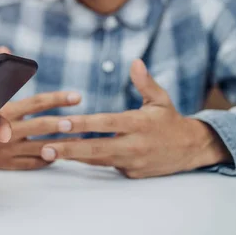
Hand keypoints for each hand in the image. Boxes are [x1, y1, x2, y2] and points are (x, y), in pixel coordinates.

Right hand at [0, 45, 82, 170]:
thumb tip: (5, 49)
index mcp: (4, 110)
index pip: (35, 103)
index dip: (57, 99)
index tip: (77, 96)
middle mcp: (8, 131)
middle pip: (42, 125)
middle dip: (63, 122)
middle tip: (81, 120)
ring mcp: (10, 150)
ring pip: (42, 146)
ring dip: (62, 142)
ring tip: (80, 138)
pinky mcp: (9, 165)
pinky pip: (34, 163)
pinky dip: (48, 159)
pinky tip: (61, 154)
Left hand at [40, 60, 231, 178]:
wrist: (191, 150)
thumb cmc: (170, 121)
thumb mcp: (161, 99)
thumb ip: (145, 82)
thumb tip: (135, 62)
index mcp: (139, 124)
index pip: (106, 123)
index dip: (84, 124)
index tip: (64, 122)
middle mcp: (134, 145)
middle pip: (96, 147)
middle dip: (69, 148)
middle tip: (45, 147)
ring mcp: (132, 162)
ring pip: (96, 159)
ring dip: (72, 155)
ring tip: (46, 152)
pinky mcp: (131, 173)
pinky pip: (104, 166)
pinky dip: (85, 161)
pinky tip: (66, 156)